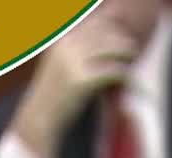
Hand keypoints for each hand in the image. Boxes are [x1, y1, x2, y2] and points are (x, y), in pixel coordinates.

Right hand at [7, 23, 140, 156]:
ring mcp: (73, 62)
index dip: (113, 32)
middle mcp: (66, 46)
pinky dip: (125, 75)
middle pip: (106, 35)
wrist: (40, 118)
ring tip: (132, 63)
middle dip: (122, 42)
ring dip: (126, 55)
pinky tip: (129, 81)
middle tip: (132, 53)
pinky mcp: (81, 81)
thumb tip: (109, 42)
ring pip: (112, 49)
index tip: (122, 41)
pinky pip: (113, 71)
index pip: (96, 25)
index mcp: (62, 39)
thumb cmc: (54, 95)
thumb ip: (79, 52)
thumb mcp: (62, 65)